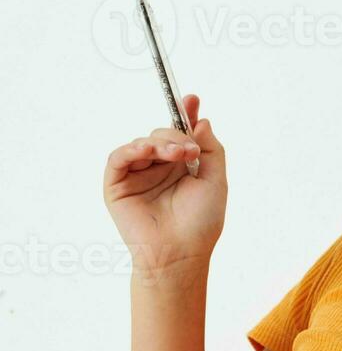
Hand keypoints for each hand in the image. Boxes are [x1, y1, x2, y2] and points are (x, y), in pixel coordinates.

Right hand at [103, 94, 226, 278]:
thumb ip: (210, 149)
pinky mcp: (117, 185)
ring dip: (159, 142)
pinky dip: (133, 149)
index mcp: (182, 166)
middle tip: (189, 149)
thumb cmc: (201, 221)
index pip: (181, 134)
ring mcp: (138, 175)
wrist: (181, 251)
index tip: (191, 99)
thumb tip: (202, 121)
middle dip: (176, 135)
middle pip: (162, 134)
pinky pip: (119, 158)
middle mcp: (159, 168)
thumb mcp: (215, 180)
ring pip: (143, 143)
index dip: (185, 115)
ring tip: (177, 154)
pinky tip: (148, 151)